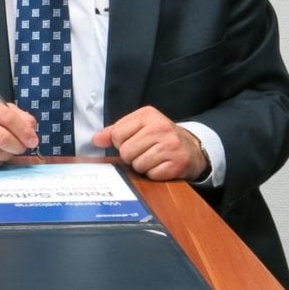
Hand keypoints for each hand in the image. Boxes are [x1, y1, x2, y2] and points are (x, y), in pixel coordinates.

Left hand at [92, 106, 207, 180]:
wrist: (192, 148)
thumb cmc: (160, 137)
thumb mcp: (139, 127)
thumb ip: (115, 131)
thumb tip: (96, 140)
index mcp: (147, 114)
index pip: (117, 133)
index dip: (120, 142)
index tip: (132, 141)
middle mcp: (160, 127)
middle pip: (126, 151)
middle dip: (131, 156)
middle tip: (144, 151)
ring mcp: (171, 145)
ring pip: (138, 165)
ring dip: (142, 166)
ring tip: (153, 158)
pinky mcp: (178, 163)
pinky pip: (152, 175)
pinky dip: (154, 174)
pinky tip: (162, 165)